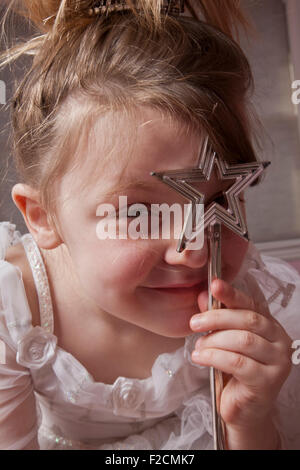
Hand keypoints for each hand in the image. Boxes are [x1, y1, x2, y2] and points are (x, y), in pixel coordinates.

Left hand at [189, 278, 292, 430]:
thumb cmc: (234, 372)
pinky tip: (200, 358)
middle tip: (194, 323)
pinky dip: (214, 357)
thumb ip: (216, 319)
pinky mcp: (268, 382)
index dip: (232, 294)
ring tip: (198, 347)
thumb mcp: (223, 341)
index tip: (214, 285)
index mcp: (269, 325)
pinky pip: (238, 363)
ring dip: (214, 341)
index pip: (251, 304)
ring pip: (243, 341)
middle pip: (248, 320)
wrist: (243, 410)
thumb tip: (201, 296)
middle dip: (217, 318)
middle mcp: (279, 340)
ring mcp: (277, 362)